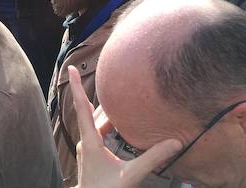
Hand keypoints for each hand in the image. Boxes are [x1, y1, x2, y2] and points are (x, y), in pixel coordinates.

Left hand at [68, 65, 181, 187]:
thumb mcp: (131, 175)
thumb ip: (152, 158)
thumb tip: (175, 143)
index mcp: (90, 141)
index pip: (83, 108)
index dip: (78, 88)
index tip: (70, 69)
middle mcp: (85, 141)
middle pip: (91, 111)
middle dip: (96, 93)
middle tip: (103, 75)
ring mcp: (86, 147)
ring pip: (94, 121)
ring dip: (104, 108)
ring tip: (114, 93)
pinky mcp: (90, 153)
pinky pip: (96, 130)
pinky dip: (105, 121)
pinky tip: (114, 119)